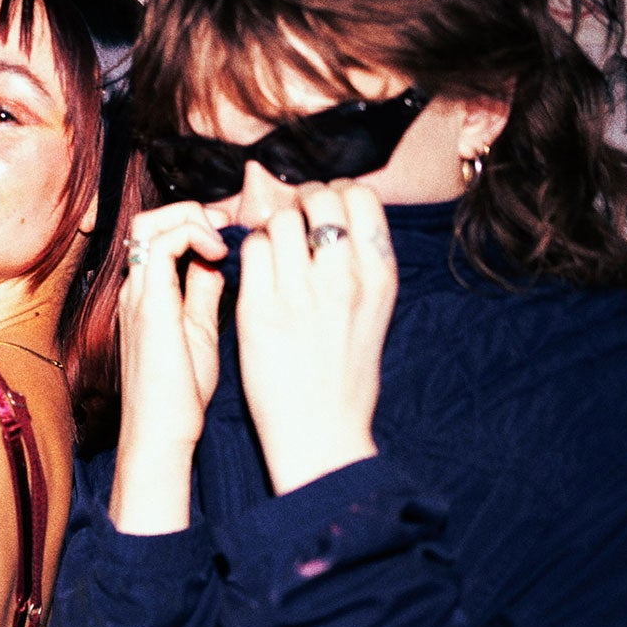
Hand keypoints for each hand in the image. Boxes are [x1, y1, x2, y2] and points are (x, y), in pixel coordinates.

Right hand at [108, 201, 229, 533]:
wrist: (160, 433)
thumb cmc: (179, 395)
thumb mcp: (198, 331)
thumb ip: (202, 294)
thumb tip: (220, 264)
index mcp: (147, 295)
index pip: (162, 235)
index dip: (198, 223)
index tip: (235, 234)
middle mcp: (136, 288)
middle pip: (151, 220)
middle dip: (194, 212)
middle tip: (231, 225)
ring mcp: (138, 293)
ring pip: (151, 223)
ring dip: (193, 218)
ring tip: (224, 237)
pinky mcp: (149, 303)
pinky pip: (162, 244)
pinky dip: (192, 235)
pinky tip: (219, 253)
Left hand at [235, 182, 393, 494]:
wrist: (322, 433)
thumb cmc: (344, 373)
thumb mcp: (374, 310)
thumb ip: (360, 262)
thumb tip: (337, 217)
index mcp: (379, 276)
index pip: (361, 197)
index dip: (337, 194)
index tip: (322, 214)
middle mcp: (344, 278)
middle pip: (320, 197)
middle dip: (301, 202)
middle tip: (291, 224)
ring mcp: (300, 294)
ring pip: (279, 219)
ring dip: (269, 227)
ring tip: (271, 253)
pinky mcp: (259, 311)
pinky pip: (248, 251)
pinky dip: (247, 253)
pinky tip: (253, 276)